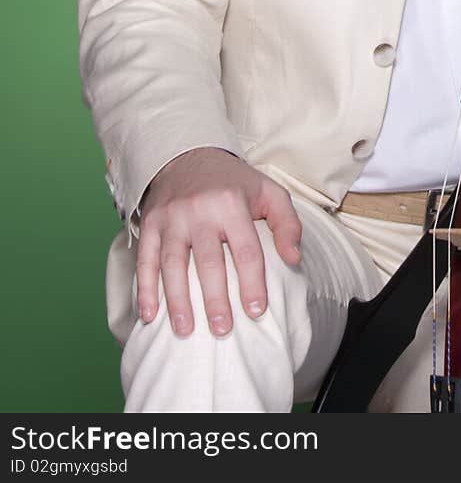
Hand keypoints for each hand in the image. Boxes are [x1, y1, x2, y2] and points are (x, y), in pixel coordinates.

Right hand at [135, 148, 301, 336]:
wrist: (188, 154)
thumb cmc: (233, 183)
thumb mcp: (269, 192)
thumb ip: (287, 224)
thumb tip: (293, 259)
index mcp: (232, 203)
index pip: (246, 249)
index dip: (252, 283)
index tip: (256, 312)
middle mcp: (200, 210)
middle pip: (208, 261)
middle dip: (215, 299)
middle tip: (222, 329)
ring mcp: (172, 217)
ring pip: (173, 263)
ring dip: (177, 299)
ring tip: (185, 330)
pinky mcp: (151, 223)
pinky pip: (145, 259)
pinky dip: (144, 288)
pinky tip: (149, 314)